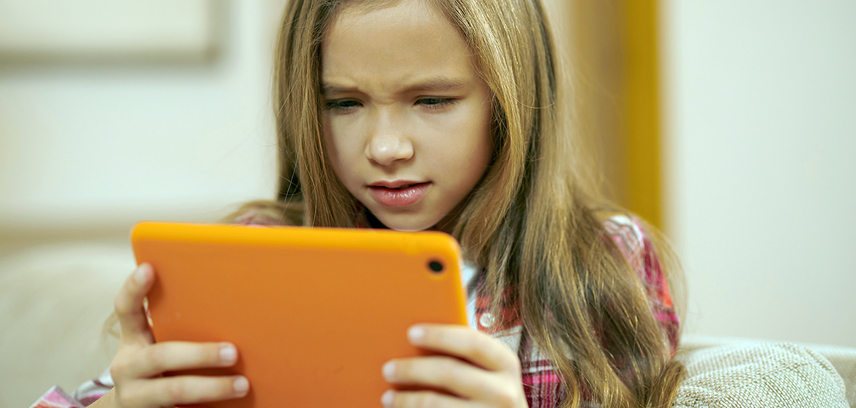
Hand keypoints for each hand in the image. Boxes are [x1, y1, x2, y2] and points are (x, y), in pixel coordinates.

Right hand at [99, 263, 248, 407]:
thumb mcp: (160, 345)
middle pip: (162, 355)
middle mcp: (127, 365)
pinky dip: (208, 407)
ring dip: (212, 387)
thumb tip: (234, 306)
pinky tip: (230, 406)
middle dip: (200, 354)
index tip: (148, 268)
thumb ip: (179, 328)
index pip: (126, 310)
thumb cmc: (160, 368)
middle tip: (233, 352)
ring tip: (242, 384)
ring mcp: (134, 395)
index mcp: (132, 339)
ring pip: (173, 390)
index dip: (134, 289)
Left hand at [381, 324, 526, 407]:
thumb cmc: (487, 395)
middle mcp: (504, 392)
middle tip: (388, 369)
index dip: (440, 335)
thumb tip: (415, 343)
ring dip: (407, 400)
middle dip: (413, 369)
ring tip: (388, 396)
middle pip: (449, 372)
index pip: (472, 342)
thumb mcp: (487, 374)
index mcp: (505, 364)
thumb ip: (463, 358)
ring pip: (436, 404)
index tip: (411, 332)